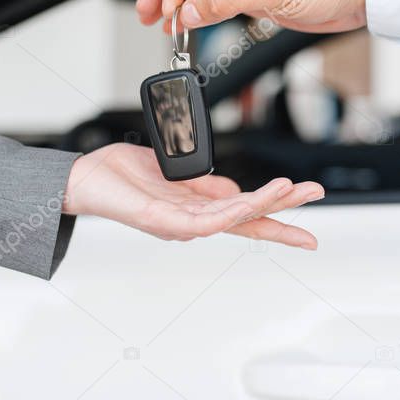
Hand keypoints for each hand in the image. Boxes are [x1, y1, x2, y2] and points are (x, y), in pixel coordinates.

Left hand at [62, 143, 323, 247]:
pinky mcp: (162, 221)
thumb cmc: (123, 176)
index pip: (246, 214)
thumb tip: (238, 191)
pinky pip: (203, 220)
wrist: (85, 179)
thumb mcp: (177, 175)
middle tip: (315, 195)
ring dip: (263, 205)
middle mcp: (192, 221)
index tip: (309, 210)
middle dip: (284, 210)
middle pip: (247, 219)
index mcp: (198, 209)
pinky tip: (248, 202)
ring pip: (231, 219)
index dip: (278, 213)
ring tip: (289, 189)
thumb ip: (207, 186)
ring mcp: (179, 224)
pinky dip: (230, 213)